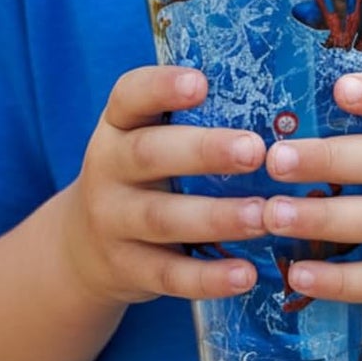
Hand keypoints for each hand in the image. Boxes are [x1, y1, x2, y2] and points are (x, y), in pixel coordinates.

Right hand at [59, 66, 265, 306]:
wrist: (86, 246)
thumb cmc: (144, 173)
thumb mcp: (148, 135)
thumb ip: (192, 117)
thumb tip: (275, 97)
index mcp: (118, 124)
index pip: (130, 95)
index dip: (162, 86)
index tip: (201, 83)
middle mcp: (108, 168)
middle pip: (149, 154)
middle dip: (204, 152)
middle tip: (254, 151)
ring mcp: (113, 221)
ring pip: (163, 219)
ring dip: (217, 217)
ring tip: (263, 215)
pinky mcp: (128, 269)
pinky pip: (169, 275)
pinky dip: (208, 277)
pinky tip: (247, 274)